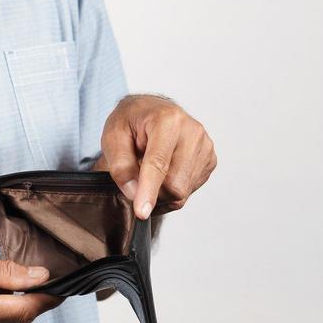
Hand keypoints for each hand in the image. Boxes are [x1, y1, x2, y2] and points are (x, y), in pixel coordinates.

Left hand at [93, 93, 216, 220]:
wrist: (151, 110)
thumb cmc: (131, 121)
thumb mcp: (113, 136)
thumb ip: (120, 166)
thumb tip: (134, 193)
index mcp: (167, 120)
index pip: (158, 163)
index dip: (149, 190)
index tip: (142, 211)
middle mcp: (192, 131)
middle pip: (174, 185)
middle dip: (151, 191)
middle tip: (135, 177)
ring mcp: (205, 146)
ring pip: (182, 191)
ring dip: (161, 191)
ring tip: (149, 170)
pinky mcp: (210, 160)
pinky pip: (189, 190)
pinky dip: (172, 189)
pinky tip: (164, 172)